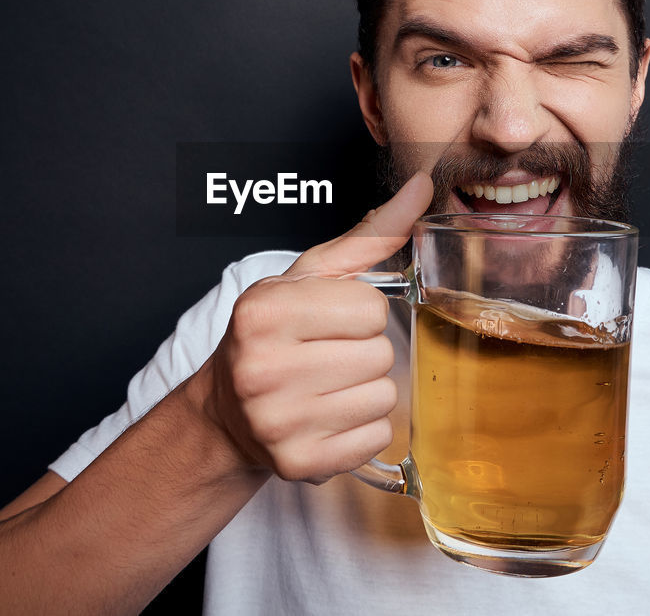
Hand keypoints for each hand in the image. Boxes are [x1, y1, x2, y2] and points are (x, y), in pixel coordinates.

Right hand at [203, 172, 432, 483]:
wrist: (227, 411)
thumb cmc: (275, 334)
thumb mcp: (310, 278)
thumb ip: (370, 234)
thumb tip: (422, 186)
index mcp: (264, 312)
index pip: (370, 308)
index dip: (359, 314)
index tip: (329, 322)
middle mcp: (263, 367)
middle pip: (380, 355)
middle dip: (364, 352)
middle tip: (328, 356)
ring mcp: (278, 421)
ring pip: (384, 398)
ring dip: (366, 391)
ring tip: (328, 387)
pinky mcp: (298, 463)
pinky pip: (376, 438)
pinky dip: (363, 429)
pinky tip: (329, 418)